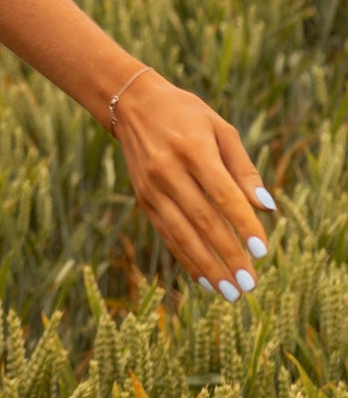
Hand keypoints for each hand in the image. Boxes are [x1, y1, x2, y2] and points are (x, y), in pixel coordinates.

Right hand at [114, 69, 275, 299]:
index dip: (243, 225)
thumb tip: (266, 207)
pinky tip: (205, 279)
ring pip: (182, 234)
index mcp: (193, 149)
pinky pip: (167, 234)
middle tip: (249, 284)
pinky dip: (186, 258)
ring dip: (208, 266)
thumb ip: (244, 169)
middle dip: (228, 256)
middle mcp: (169, 171)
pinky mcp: (144, 200)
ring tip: (230, 292)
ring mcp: (152, 188)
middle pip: (203, 220)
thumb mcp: (221, 129)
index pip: (223, 195)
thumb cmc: (186, 115)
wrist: (132, 105)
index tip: (262, 252)